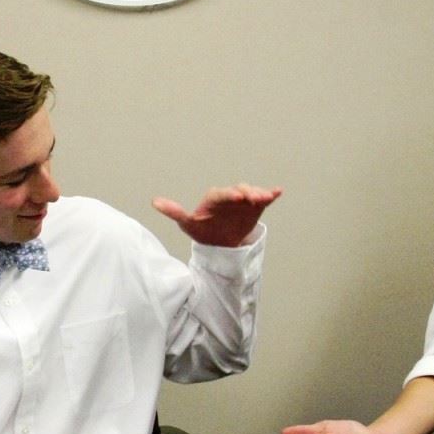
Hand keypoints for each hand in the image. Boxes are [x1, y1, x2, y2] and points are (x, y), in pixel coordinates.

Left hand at [152, 183, 281, 247]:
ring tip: (266, 197)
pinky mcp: (254, 207)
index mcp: (215, 198)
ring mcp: (244, 201)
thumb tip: (154, 202)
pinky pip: (263, 199)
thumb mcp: (187, 224)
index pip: (223, 194)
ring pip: (252, 193)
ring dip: (259, 193)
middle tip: (254, 198)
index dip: (229, 195)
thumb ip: (175, 212)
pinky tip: (278, 192)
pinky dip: (271, 194)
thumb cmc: (202, 230)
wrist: (218, 242)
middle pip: (240, 191)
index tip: (236, 198)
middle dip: (247, 193)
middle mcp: (231, 196)